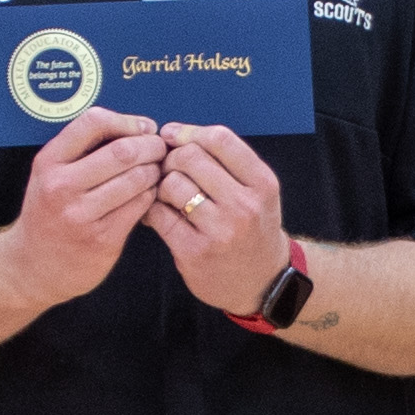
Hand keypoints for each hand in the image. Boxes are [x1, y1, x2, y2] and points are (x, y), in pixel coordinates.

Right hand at [0, 108, 165, 313]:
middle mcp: (62, 187)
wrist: (32, 266)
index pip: (94, 122)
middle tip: (160, 149)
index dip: (127, 121)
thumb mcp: (49, 174)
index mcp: (49, 162)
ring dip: (155, 171)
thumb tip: (137, 128)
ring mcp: (82, 215)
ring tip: (155, 171)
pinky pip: (140, 206)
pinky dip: (151, 195)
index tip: (143, 128)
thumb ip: (82, 149)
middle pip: (123, 151)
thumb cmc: (47, 213)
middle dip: (150, 146)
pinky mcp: (102, 239)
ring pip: (137, 179)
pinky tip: (149, 194)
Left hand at [148, 122, 293, 317]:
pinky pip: (159, 215)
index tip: (172, 136)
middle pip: (190, 157)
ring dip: (161, 185)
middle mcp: (245, 205)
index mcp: (262, 183)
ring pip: (172, 184)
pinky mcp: (194, 252)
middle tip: (168, 170)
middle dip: (171, 159)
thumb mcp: (257, 191)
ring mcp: (220, 230)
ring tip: (166, 196)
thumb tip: (172, 135)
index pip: (219, 139)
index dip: (188, 132)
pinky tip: (157, 214)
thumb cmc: (253, 229)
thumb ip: (226, 162)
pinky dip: (151, 209)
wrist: (263, 282)